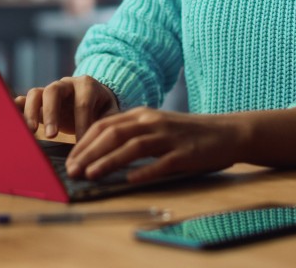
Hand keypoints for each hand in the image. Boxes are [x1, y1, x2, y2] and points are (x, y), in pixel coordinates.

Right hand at [15, 76, 118, 139]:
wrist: (95, 98)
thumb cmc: (103, 109)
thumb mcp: (111, 113)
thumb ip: (107, 123)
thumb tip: (103, 142)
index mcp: (87, 85)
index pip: (82, 103)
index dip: (82, 123)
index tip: (81, 144)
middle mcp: (66, 84)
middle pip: (53, 91)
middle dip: (51, 113)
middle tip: (52, 136)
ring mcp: (50, 90)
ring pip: (36, 93)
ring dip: (31, 112)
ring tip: (30, 132)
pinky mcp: (39, 100)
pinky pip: (25, 99)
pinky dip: (17, 107)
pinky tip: (12, 119)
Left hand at [65, 108, 242, 183]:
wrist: (226, 132)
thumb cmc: (186, 133)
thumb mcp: (155, 126)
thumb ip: (131, 134)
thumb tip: (99, 152)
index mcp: (142, 114)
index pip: (104, 125)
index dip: (84, 142)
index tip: (69, 159)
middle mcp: (152, 122)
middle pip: (113, 134)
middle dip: (89, 153)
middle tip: (72, 170)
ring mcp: (169, 137)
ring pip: (133, 147)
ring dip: (109, 161)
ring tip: (91, 175)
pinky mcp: (185, 153)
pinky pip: (162, 163)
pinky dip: (144, 171)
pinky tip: (130, 181)